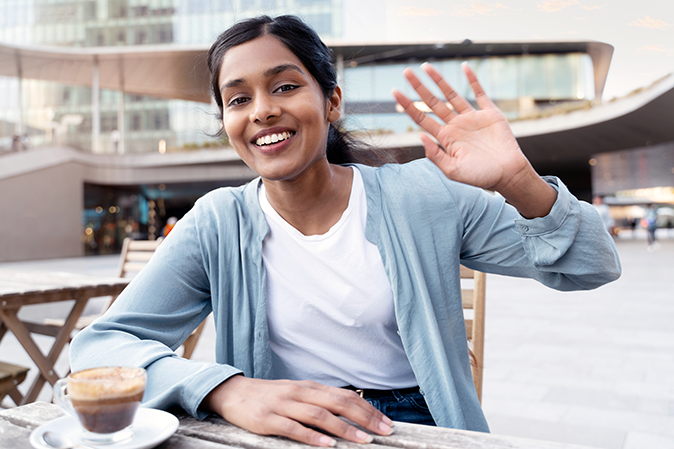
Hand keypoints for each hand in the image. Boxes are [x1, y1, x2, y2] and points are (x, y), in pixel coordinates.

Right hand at [203, 375, 392, 446]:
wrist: (233, 393)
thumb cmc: (269, 397)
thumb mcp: (296, 394)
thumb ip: (319, 401)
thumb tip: (348, 412)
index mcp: (309, 387)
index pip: (344, 396)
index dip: (367, 409)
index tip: (386, 422)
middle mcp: (300, 393)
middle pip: (337, 403)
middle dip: (364, 418)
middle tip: (383, 432)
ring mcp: (284, 405)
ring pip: (319, 414)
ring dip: (344, 428)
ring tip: (363, 440)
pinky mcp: (268, 419)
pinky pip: (293, 428)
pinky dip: (312, 437)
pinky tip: (327, 445)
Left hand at [392, 63, 556, 217]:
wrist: (507, 174)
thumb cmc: (480, 176)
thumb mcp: (453, 170)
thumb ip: (435, 155)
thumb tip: (420, 136)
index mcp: (445, 138)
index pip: (421, 118)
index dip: (407, 105)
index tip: (395, 92)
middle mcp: (455, 125)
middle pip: (432, 102)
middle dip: (419, 87)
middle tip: (406, 72)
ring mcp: (471, 118)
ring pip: (451, 94)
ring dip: (439, 80)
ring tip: (426, 66)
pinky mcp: (489, 114)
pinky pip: (479, 93)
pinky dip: (472, 80)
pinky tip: (464, 67)